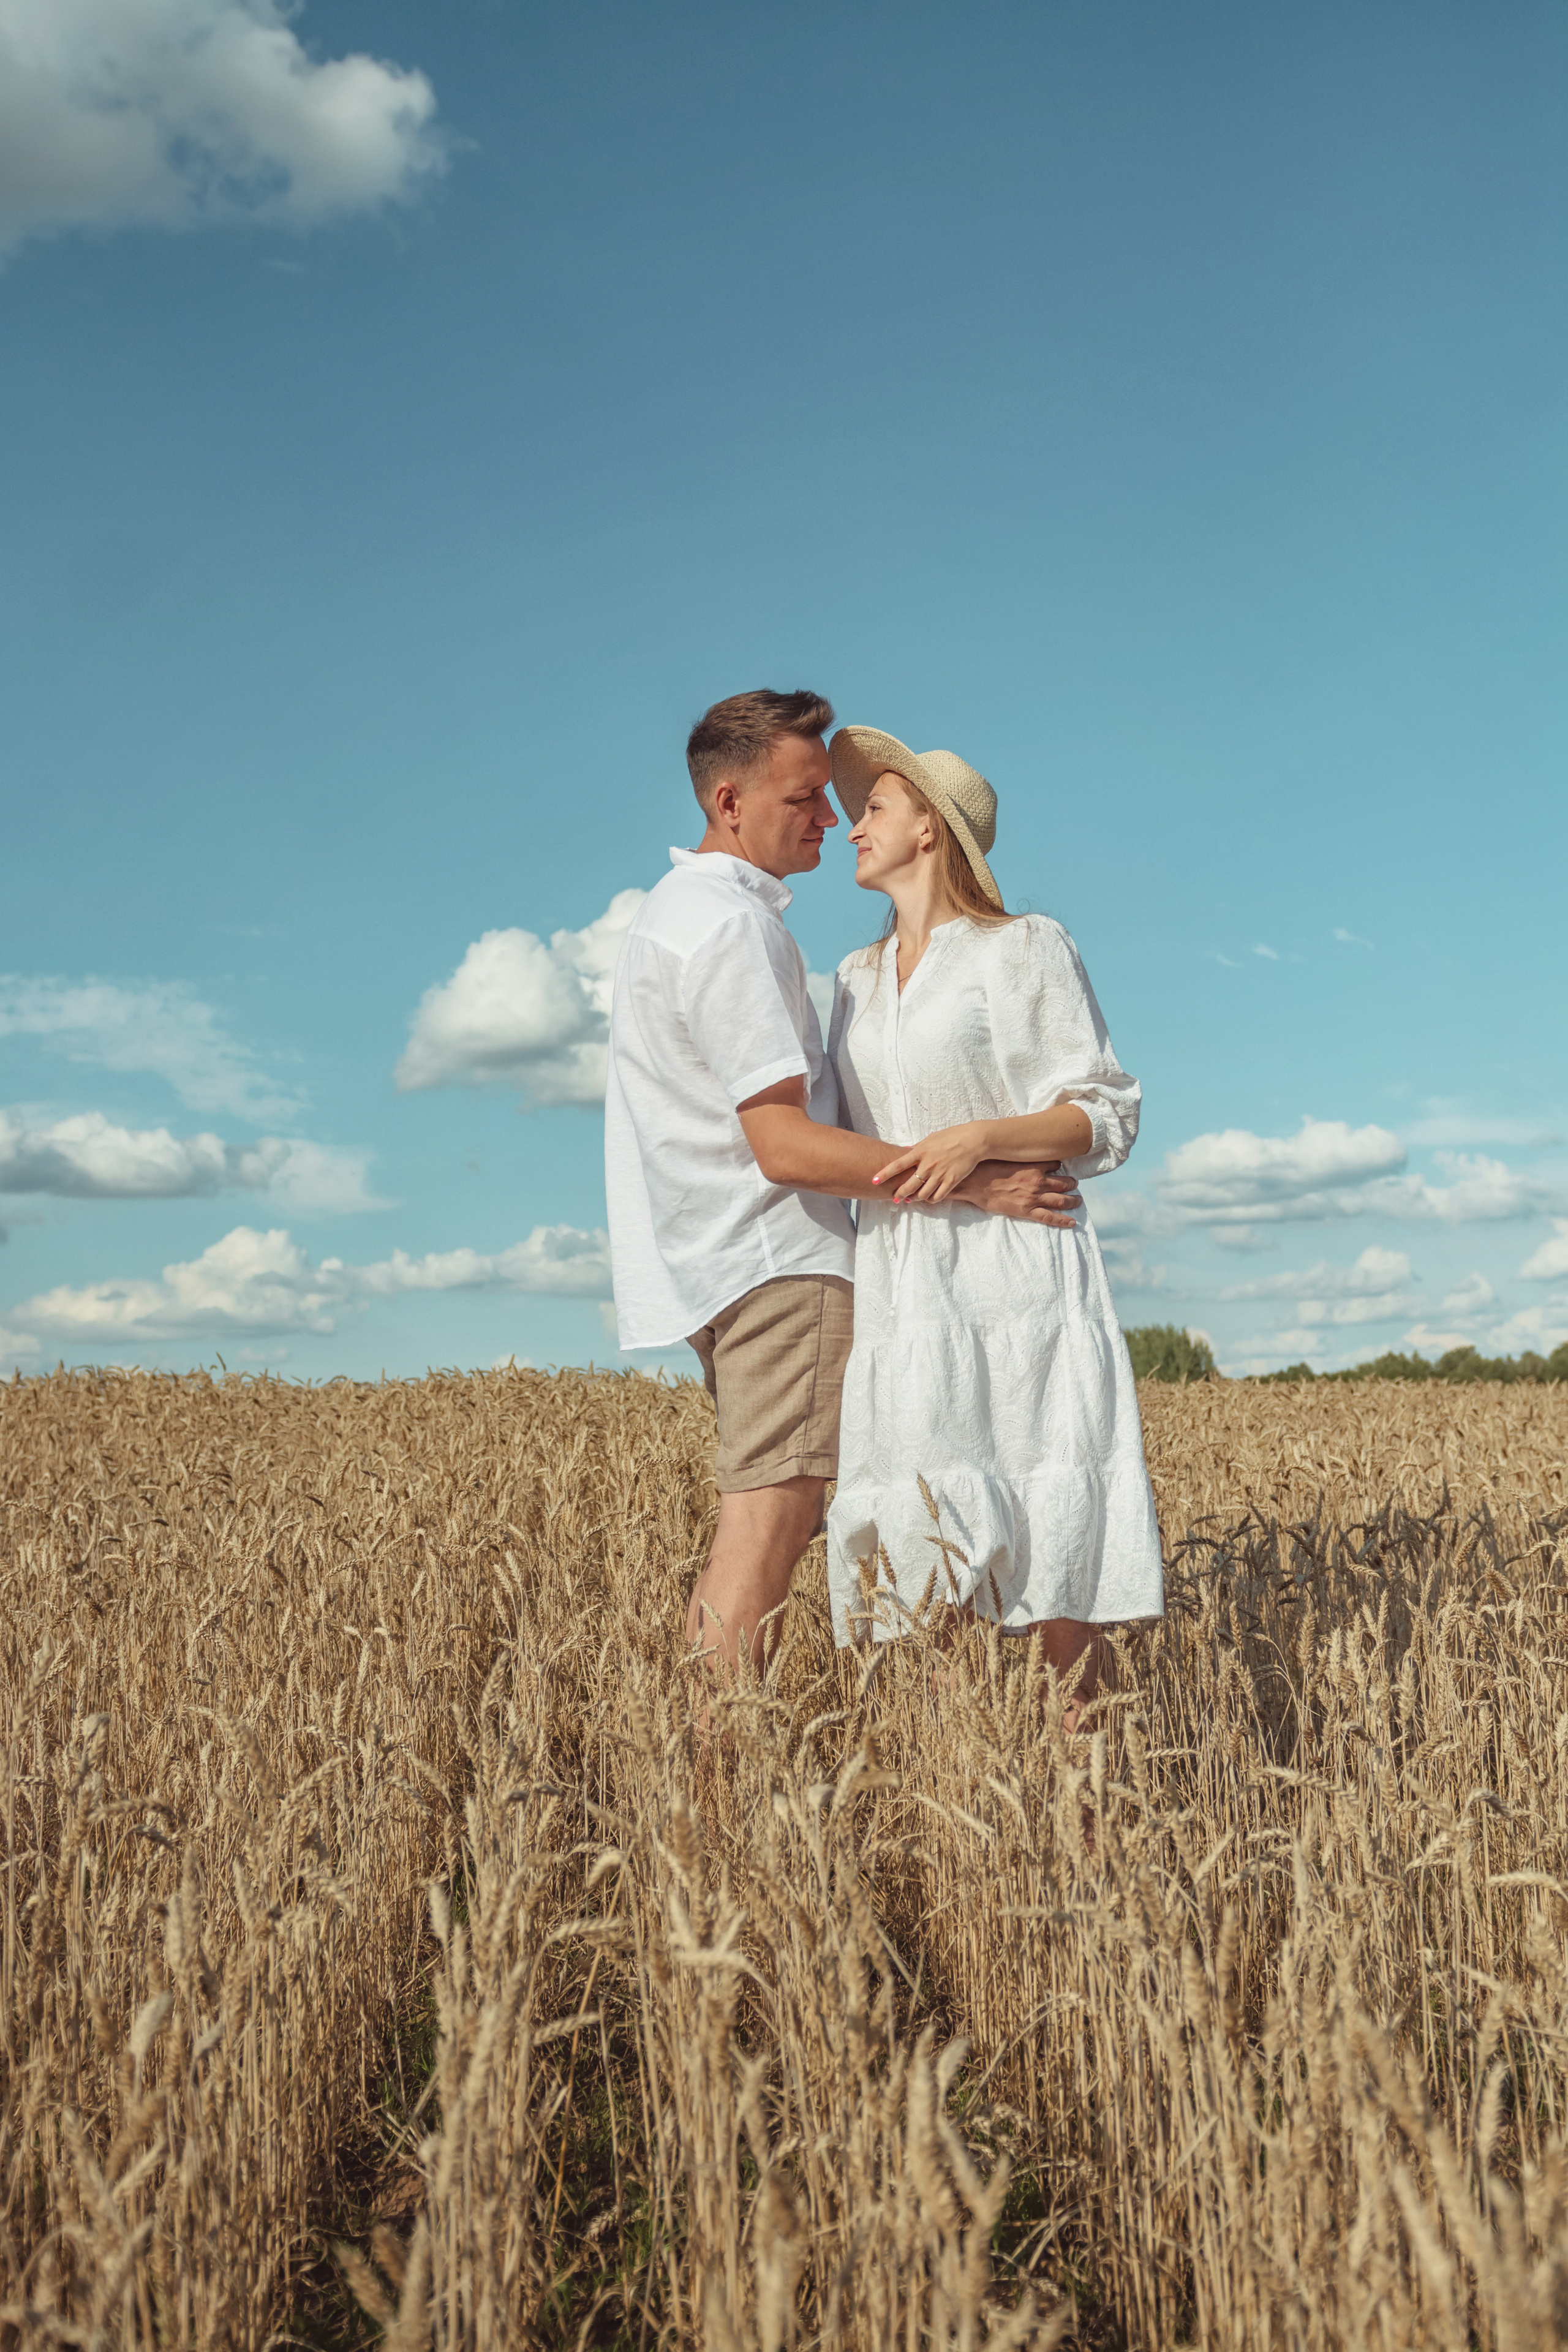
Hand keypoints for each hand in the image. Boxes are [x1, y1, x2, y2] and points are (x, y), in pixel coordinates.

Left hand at [873, 1122, 988, 1203]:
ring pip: (922, 1194)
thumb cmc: (952, 1136)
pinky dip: (931, 1199)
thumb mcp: (931, 1138)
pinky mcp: (952, 1181)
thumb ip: (918, 1147)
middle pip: (909, 1185)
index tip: (874, 1180)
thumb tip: (906, 1150)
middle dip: (899, 1194)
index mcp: (921, 1151)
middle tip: (895, 1198)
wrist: (974, 1140)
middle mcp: (928, 1164)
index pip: (898, 1164)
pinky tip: (928, 1198)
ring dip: (915, 1198)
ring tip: (911, 1199)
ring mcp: (940, 1174)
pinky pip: (937, 1196)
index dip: (884, 1174)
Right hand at [957, 1160, 1083, 1227]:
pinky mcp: (1026, 1211)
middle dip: (1072, 1184)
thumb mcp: (1006, 1156)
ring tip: (1078, 1200)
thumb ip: (1020, 1157)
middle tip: (1076, 1184)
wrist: (974, 1183)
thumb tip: (1024, 1152)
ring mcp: (1033, 1198)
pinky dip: (1063, 1220)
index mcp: (1033, 1167)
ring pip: (1061, 1200)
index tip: (1060, 1167)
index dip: (1059, 1166)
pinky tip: (1072, 1222)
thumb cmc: (986, 1168)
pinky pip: (1049, 1217)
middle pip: (1063, 1183)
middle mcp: (1037, 1182)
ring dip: (1072, 1200)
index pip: (1055, 1164)